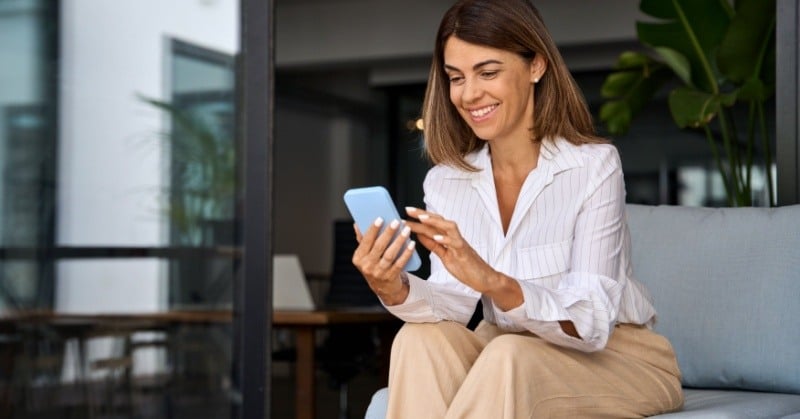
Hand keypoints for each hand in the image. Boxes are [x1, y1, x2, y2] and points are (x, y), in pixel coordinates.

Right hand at [351, 217, 416, 304]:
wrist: (382, 288)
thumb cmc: (373, 266)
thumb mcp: (364, 255)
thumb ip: (362, 239)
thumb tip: (358, 224)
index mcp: (358, 257)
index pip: (365, 241)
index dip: (373, 229)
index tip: (380, 218)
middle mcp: (367, 265)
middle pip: (379, 246)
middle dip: (388, 233)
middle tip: (396, 222)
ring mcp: (379, 272)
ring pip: (390, 254)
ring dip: (399, 241)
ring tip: (406, 230)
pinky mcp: (390, 277)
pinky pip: (400, 263)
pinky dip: (406, 253)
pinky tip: (411, 244)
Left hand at [405, 207, 522, 309]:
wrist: (483, 278)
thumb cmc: (465, 266)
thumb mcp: (444, 255)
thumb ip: (433, 244)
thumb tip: (419, 234)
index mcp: (447, 238)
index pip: (432, 223)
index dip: (419, 217)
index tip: (405, 213)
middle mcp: (453, 237)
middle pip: (439, 220)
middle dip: (423, 214)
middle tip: (408, 210)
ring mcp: (460, 244)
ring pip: (448, 227)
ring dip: (434, 222)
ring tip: (421, 219)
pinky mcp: (464, 253)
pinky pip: (456, 243)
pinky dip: (446, 239)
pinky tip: (436, 238)